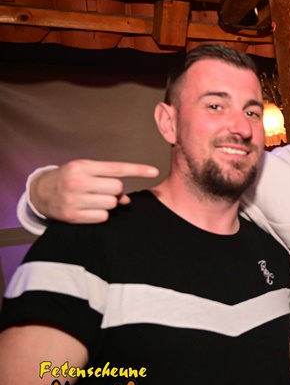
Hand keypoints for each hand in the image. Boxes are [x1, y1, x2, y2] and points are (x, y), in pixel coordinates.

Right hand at [30, 160, 158, 222]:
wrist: (41, 193)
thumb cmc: (69, 179)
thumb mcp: (85, 170)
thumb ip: (107, 178)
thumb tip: (126, 198)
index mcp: (82, 166)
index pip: (117, 168)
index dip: (137, 170)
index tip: (154, 171)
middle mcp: (77, 181)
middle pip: (117, 189)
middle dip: (115, 191)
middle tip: (102, 190)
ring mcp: (74, 200)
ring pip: (111, 204)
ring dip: (108, 203)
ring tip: (94, 199)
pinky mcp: (73, 216)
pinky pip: (102, 217)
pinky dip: (101, 215)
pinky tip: (89, 209)